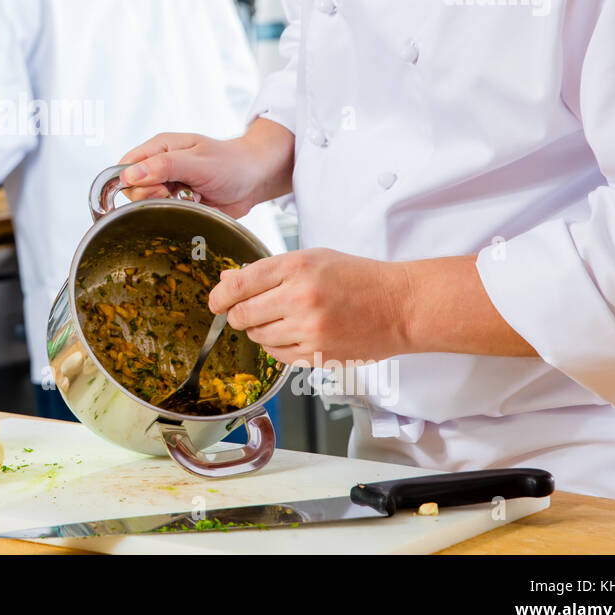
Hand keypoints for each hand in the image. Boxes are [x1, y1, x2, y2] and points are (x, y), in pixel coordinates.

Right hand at [117, 118, 293, 218]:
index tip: (158, 188)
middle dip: (153, 197)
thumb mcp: (198, 162)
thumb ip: (164, 166)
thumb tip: (130, 175)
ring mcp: (168, 185)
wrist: (256, 178)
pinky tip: (194, 206)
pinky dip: (177, 214)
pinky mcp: (177, 201)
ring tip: (190, 197)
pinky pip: (164, 213)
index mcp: (159, 148)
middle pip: (133, 190)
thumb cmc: (231, 163)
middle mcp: (159, 166)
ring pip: (148, 204)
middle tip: (177, 193)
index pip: (125, 167)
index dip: (133, 182)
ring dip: (167, 206)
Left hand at [208, 248, 412, 364]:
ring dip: (259, 330)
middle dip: (237, 315)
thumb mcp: (312, 259)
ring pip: (258, 337)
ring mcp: (308, 330)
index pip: (238, 284)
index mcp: (296, 268)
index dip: (220, 296)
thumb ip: (268, 270)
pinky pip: (277, 355)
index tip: (215, 301)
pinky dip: (276, 346)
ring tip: (279, 319)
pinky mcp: (317, 355)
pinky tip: (291, 334)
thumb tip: (227, 279)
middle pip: (242, 315)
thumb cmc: (358, 278)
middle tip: (244, 312)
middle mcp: (299, 299)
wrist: (399, 306)